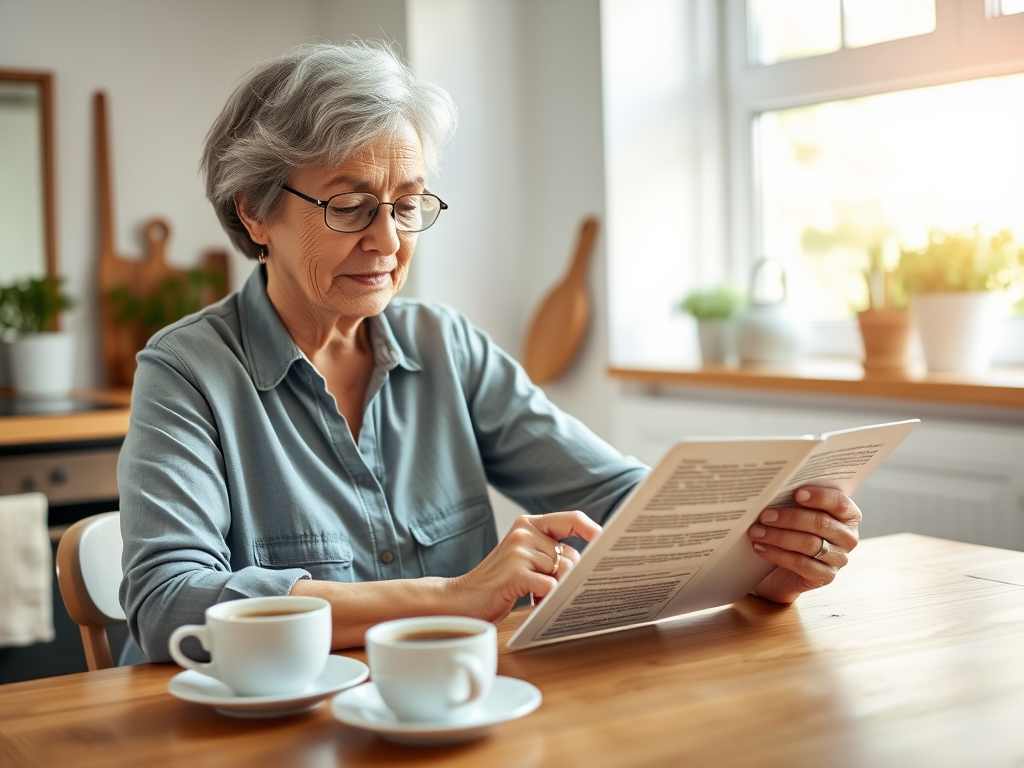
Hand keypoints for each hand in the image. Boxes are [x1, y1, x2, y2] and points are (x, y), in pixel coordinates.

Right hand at [446, 511, 600, 622]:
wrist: (461, 599)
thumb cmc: (499, 582)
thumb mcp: (524, 558)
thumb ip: (549, 552)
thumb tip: (588, 562)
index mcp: (527, 524)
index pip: (570, 519)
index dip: (591, 528)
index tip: (605, 539)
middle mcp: (524, 533)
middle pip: (571, 555)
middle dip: (565, 577)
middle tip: (545, 588)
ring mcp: (519, 552)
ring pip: (563, 572)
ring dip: (554, 590)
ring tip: (535, 594)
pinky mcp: (515, 573)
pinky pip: (550, 586)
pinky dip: (546, 598)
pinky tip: (531, 600)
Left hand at [747, 486, 860, 603]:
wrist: (783, 568)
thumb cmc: (793, 531)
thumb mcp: (797, 512)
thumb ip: (795, 501)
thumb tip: (775, 490)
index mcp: (848, 515)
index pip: (840, 502)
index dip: (820, 497)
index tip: (797, 493)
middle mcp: (847, 537)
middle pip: (821, 523)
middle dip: (790, 518)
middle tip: (765, 515)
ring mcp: (839, 559)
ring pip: (810, 544)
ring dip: (779, 537)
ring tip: (756, 532)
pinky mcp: (826, 576)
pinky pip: (802, 564)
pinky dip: (778, 555)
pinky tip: (761, 548)